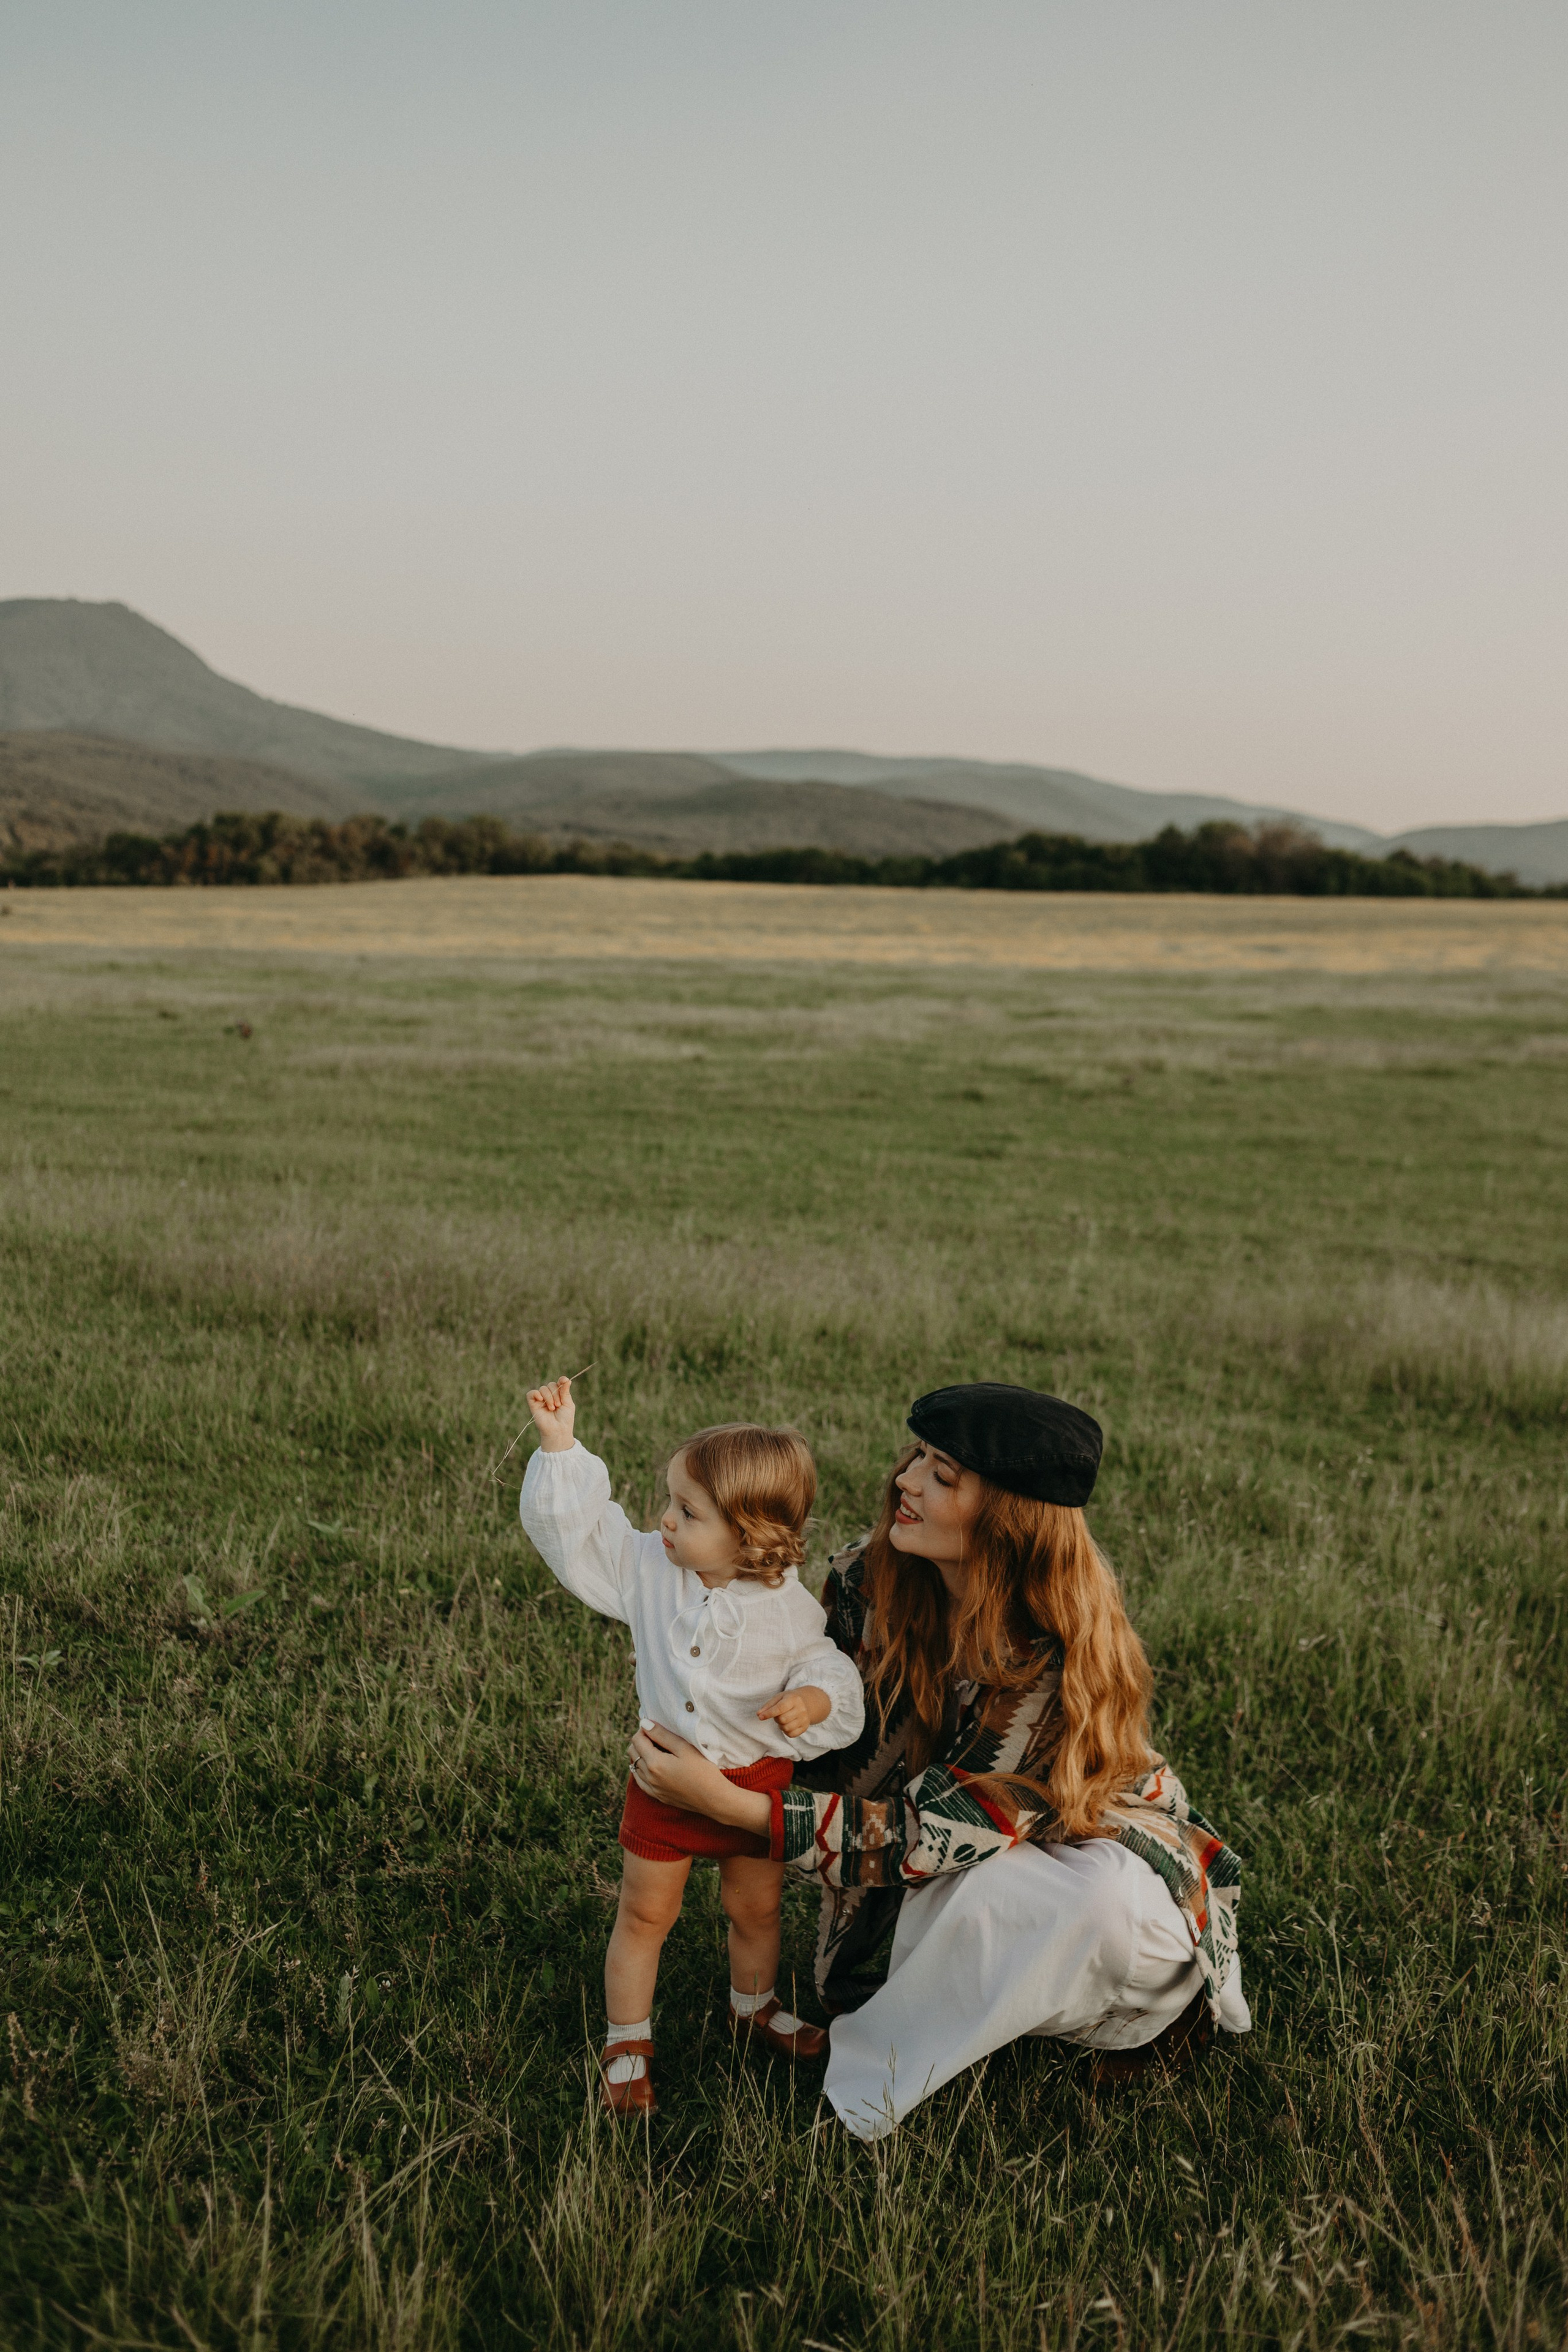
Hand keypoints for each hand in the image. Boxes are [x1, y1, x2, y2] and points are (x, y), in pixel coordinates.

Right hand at [526, 1375, 575, 1452]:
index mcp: (559, 1395)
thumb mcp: (568, 1403)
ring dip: (549, 1397)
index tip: (564, 1380)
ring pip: (543, 1389)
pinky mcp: (533, 1405)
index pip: (558, 1383)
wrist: (558, 1431)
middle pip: (551, 1385)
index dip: (561, 1380)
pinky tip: (541, 1400)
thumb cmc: (565, 1419)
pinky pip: (531, 1394)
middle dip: (556, 1393)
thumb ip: (565, 1391)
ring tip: (552, 1408)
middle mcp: (549, 1396)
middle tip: (558, 1405)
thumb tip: (566, 1379)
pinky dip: (536, 1394)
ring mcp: (541, 1400)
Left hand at [628, 1723, 770, 1837]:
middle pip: (633, 1753)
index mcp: (655, 1763)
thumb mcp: (684, 1747)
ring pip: (635, 1768)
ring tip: (655, 1749)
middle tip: (655, 1736)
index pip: (637, 1741)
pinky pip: (641, 1782)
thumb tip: (645, 1723)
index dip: (643, 1730)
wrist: (714, 1798)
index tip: (654, 1726)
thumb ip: (662, 1735)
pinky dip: (641, 1771)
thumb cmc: (703, 1770)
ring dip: (640, 1756)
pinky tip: (651, 1767)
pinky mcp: (658, 1797)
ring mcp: (653, 1789)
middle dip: (640, 1741)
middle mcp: (649, 1778)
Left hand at [757, 1684, 830, 1739]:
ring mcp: (804, 1719)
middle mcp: (801, 1709)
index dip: (769, 1713)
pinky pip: (791, 1735)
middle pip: (782, 1719)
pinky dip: (786, 1732)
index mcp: (793, 1699)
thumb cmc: (789, 1700)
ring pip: (786, 1728)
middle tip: (777, 1715)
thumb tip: (759, 1715)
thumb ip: (768, 1706)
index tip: (760, 1717)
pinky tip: (787, 1724)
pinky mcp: (805, 1727)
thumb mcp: (778, 1698)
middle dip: (776, 1719)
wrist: (807, 1703)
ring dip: (780, 1726)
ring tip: (783, 1719)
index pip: (780, 1708)